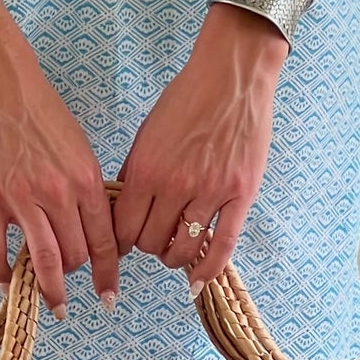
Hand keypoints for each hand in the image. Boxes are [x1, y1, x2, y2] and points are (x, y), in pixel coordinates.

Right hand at [0, 40, 119, 320]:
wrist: (2, 89)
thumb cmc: (44, 114)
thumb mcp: (80, 149)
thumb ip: (88, 189)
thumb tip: (95, 228)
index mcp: (85, 181)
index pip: (104, 242)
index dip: (108, 275)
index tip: (108, 297)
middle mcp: (58, 195)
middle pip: (76, 255)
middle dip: (76, 271)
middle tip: (70, 275)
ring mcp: (21, 200)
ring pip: (43, 261)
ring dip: (50, 289)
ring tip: (52, 304)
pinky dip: (2, 274)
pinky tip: (6, 281)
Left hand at [111, 2, 288, 292]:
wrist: (231, 76)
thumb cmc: (187, 98)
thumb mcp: (148, 131)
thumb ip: (134, 170)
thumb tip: (122, 206)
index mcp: (146, 168)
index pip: (122, 227)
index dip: (120, 241)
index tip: (124, 241)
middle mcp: (174, 186)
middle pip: (150, 242)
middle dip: (146, 244)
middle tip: (153, 236)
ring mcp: (209, 192)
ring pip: (182, 249)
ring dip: (173, 255)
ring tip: (174, 248)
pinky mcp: (239, 195)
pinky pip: (222, 246)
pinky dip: (207, 270)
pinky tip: (197, 283)